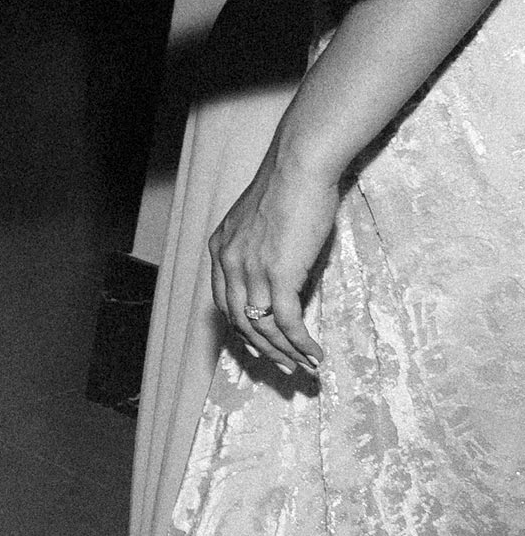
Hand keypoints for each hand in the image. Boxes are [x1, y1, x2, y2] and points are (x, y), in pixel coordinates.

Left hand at [208, 142, 339, 376]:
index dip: (242, 329)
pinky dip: (301, 343)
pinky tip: (315, 354)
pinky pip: (286, 321)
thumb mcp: (261, 222)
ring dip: (286, 352)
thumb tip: (279, 275)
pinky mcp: (278, 274)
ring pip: (264, 326)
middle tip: (285, 368)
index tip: (260, 345)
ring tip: (305, 368)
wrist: (298, 167)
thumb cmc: (288, 187)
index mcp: (220, 249)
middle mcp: (229, 262)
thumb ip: (260, 250)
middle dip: (264, 349)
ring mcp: (251, 270)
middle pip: (241, 320)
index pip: (223, 302)